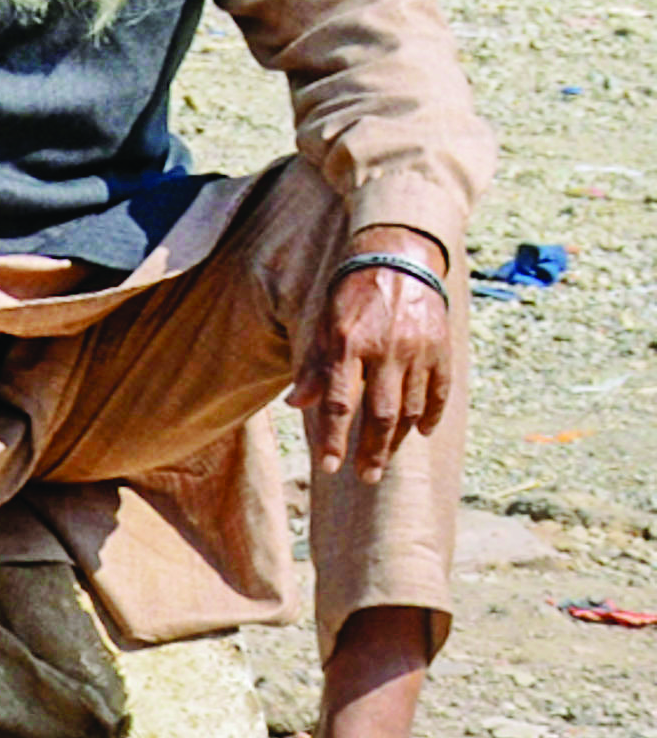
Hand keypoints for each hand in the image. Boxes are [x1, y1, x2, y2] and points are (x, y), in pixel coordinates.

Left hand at [296, 228, 454, 477]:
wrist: (398, 259)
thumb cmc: (352, 295)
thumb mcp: (324, 325)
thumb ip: (314, 367)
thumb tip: (296, 404)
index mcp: (349, 345)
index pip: (340, 404)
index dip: (333, 439)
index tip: (329, 467)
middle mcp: (386, 351)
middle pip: (380, 415)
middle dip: (371, 451)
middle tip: (365, 477)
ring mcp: (418, 351)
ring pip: (411, 409)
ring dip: (398, 440)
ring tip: (384, 460)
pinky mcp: (442, 348)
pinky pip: (440, 391)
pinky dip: (432, 415)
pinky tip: (421, 433)